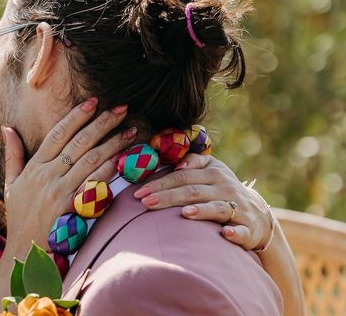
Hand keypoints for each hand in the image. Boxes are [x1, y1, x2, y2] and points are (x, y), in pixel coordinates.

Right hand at [2, 98, 136, 252]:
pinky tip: (125, 158)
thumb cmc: (20, 218)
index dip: (77, 115)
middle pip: (79, 142)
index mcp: (34, 167)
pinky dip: (111, 169)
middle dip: (102, 122)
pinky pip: (96, 184)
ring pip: (91, 160)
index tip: (93, 101)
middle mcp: (47, 175)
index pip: (58, 133)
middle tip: (121, 108)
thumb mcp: (10, 184)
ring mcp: (61, 192)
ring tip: (130, 130)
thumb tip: (7, 128)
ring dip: (113, 143)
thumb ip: (12, 155)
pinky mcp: (73, 208)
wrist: (25, 252)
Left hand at [132, 153, 271, 250]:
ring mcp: (238, 208)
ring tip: (184, 213)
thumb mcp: (212, 170)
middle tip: (146, 202)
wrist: (258, 215)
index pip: (182, 176)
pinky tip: (225, 234)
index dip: (160, 183)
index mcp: (213, 173)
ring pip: (217, 208)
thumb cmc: (223, 189)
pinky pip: (241, 231)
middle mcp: (225, 189)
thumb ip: (193, 162)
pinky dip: (234, 233)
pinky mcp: (248, 228)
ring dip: (202, 211)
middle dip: (169, 197)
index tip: (139, 192)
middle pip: (193, 191)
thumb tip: (176, 164)